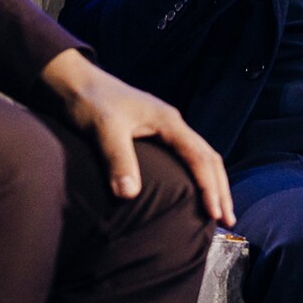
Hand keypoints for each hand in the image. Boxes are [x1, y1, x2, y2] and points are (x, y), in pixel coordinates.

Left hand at [41, 49, 234, 227]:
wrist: (74, 81)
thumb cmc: (89, 102)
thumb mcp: (104, 130)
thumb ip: (118, 160)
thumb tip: (130, 195)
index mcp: (168, 121)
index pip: (199, 157)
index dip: (209, 187)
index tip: (215, 214)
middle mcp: (172, 123)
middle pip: (208, 157)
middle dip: (220, 189)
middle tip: (227, 220)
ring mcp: (164, 127)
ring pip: (200, 156)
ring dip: (211, 183)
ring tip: (218, 211)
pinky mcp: (153, 133)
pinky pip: (185, 156)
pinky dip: (196, 175)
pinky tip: (192, 192)